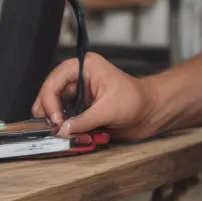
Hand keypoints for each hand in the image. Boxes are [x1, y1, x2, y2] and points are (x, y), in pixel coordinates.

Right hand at [31, 52, 158, 140]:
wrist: (152, 112)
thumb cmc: (136, 101)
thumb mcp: (109, 110)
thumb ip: (84, 121)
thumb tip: (63, 130)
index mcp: (85, 67)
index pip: (56, 80)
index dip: (50, 100)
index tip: (55, 119)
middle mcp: (79, 78)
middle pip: (52, 91)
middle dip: (49, 110)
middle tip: (50, 126)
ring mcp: (81, 93)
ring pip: (57, 105)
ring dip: (57, 120)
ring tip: (58, 131)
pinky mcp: (84, 108)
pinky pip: (68, 116)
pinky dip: (67, 127)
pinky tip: (68, 133)